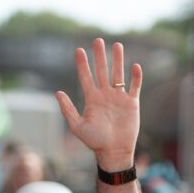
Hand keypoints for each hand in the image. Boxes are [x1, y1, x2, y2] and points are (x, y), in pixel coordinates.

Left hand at [55, 38, 141, 169]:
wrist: (113, 151)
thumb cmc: (94, 141)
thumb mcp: (77, 126)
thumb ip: (68, 109)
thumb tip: (57, 92)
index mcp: (92, 99)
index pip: (86, 77)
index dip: (82, 64)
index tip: (79, 50)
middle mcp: (105, 95)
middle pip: (102, 71)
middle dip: (100, 56)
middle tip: (98, 40)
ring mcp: (119, 98)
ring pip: (118, 74)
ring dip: (118, 60)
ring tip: (117, 45)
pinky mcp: (132, 103)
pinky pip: (135, 86)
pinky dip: (136, 77)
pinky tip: (135, 66)